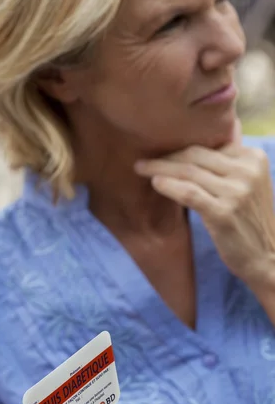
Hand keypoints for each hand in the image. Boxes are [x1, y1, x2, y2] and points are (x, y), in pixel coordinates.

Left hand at [134, 122, 274, 289]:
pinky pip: (189, 193)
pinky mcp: (223, 212)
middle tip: (142, 161)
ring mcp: (237, 191)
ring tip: (141, 169)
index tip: (161, 154)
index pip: (209, 147)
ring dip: (160, 169)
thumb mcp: (247, 185)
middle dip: (165, 157)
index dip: (180, 150)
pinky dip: (169, 186)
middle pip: (195, 156)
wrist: (267, 257)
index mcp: (253, 158)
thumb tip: (187, 150)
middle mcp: (247, 170)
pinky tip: (155, 183)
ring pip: (188, 172)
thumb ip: (226, 166)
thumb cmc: (249, 221)